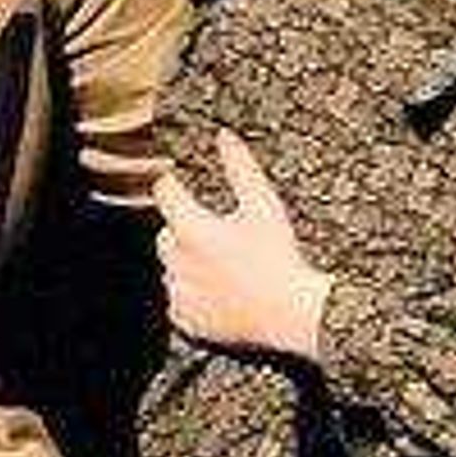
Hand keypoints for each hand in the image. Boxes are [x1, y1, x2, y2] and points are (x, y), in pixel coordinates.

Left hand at [154, 129, 334, 357]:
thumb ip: (240, 167)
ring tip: (225, 266)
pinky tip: (222, 290)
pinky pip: (179, 299)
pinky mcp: (184, 319)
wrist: (290, 313)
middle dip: (184, 230)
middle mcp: (176, 262)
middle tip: (218, 235)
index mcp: (190, 229)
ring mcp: (179, 294)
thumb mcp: (264, 205)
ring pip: (172, 267)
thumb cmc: (279, 258)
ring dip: (188, 263)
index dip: (173, 185)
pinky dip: (194, 294)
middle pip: (167, 233)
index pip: (165, 193)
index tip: (180, 183)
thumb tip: (224, 136)